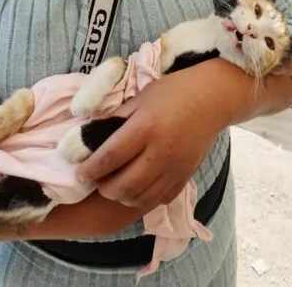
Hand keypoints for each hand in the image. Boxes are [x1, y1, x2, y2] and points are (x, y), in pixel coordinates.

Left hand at [74, 62, 231, 210]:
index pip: (110, 157)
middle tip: (97, 179)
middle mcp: (160, 153)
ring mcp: (175, 169)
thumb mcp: (140, 98)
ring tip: (115, 185)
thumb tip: (90, 136)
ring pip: (140, 199)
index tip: (80, 173)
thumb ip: (116, 119)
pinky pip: (159, 199)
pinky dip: (144, 198)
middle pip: (123, 186)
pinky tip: (138, 186)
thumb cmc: (173, 92)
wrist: (212, 98)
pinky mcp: (185, 177)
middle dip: (104, 188)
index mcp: (145, 128)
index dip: (90, 169)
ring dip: (122, 196)